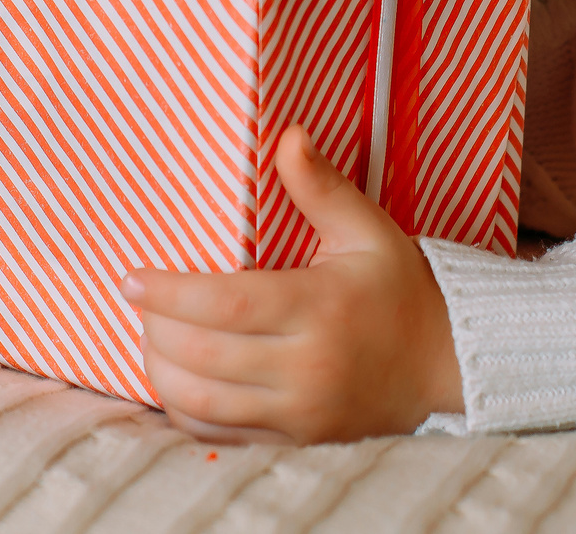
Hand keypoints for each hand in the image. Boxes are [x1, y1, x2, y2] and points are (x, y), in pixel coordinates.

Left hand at [122, 126, 463, 443]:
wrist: (444, 365)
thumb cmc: (399, 290)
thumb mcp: (367, 229)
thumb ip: (321, 186)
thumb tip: (286, 135)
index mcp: (321, 308)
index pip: (227, 305)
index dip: (169, 293)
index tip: (131, 278)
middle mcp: (307, 368)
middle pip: (203, 356)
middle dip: (155, 327)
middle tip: (139, 300)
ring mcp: (298, 413)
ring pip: (201, 403)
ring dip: (161, 370)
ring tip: (151, 334)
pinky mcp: (293, 441)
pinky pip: (218, 435)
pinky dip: (183, 410)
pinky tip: (176, 377)